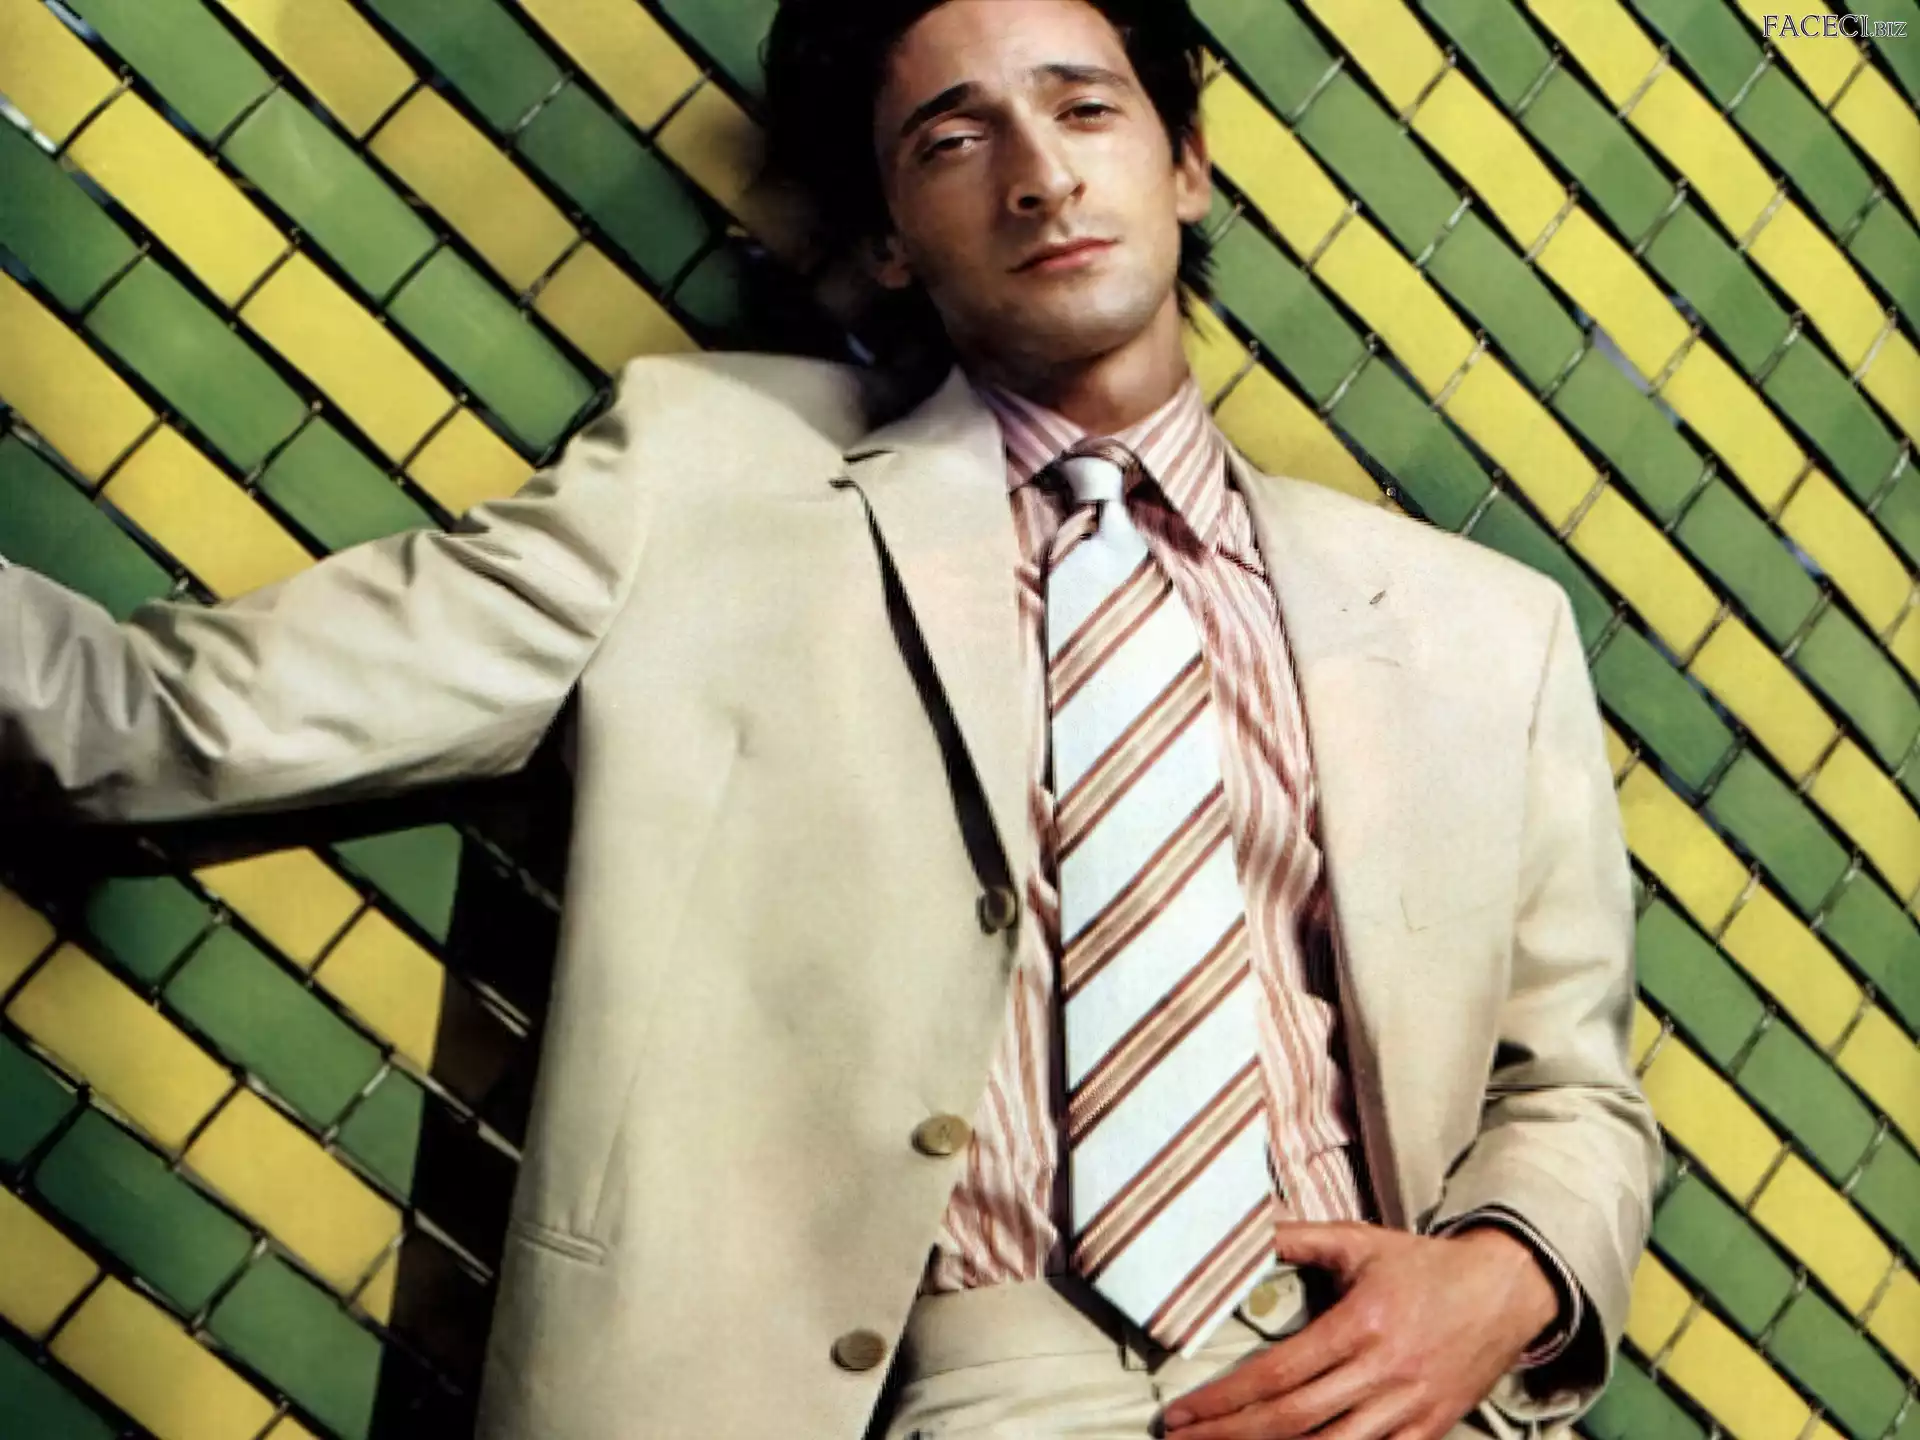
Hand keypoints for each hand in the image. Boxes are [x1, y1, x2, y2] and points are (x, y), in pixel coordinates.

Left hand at [1159, 1221, 1558, 1438]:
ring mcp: (1410, 1408)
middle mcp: (1383, 1372)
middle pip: (1293, 1420)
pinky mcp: (1433, 1429)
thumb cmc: (1424, 1264)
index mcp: (1360, 1325)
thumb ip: (1299, 1237)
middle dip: (1231, 1435)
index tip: (1182, 1411)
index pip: (1277, 1373)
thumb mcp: (1360, 1241)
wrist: (1508, 1290)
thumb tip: (1244, 1226)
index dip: (1224, 1398)